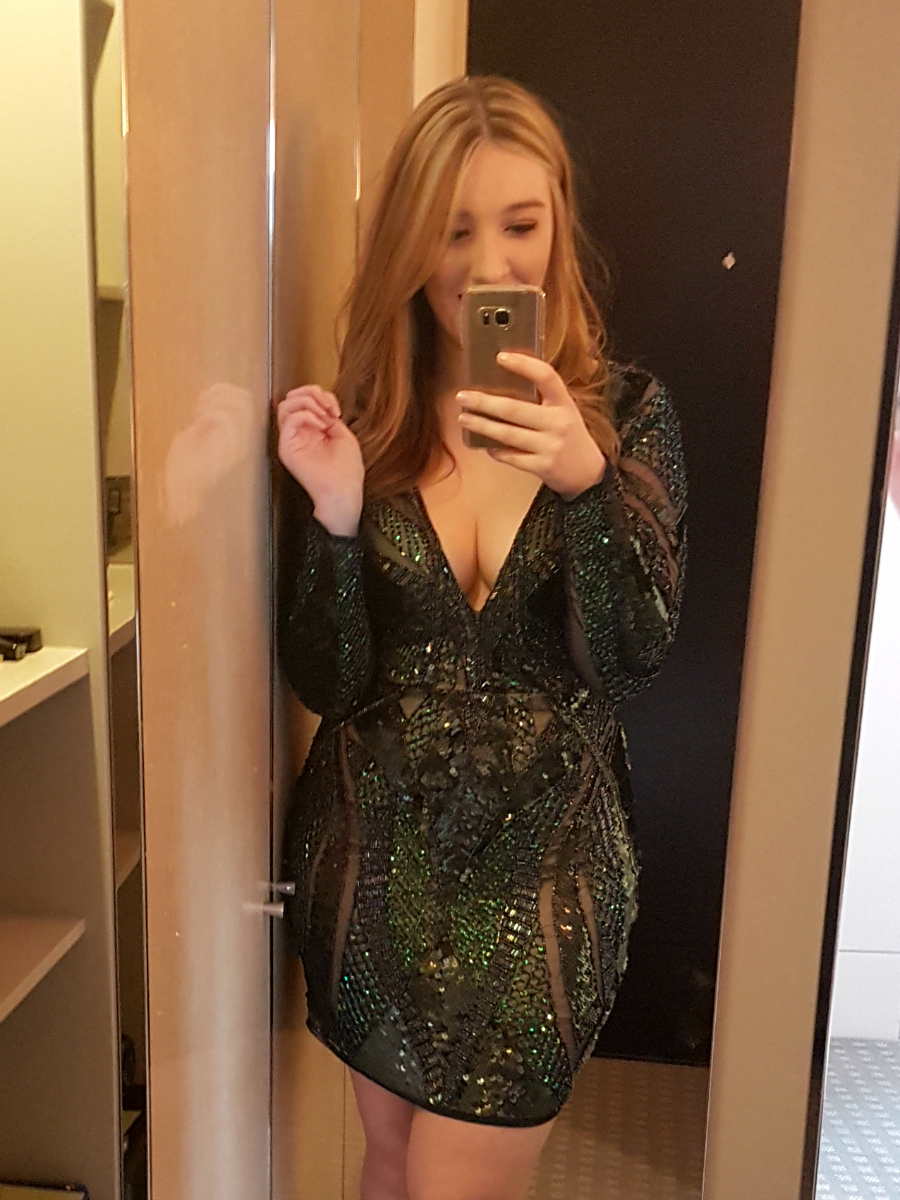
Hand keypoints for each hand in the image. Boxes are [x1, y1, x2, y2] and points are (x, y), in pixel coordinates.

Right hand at [275, 385, 364, 535]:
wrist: (344, 491)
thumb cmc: (347, 470)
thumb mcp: (342, 434)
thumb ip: (329, 416)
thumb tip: (320, 405)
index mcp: (311, 430)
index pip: (305, 399)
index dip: (321, 395)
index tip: (336, 410)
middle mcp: (298, 433)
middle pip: (291, 398)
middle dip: (312, 393)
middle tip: (328, 407)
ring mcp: (291, 440)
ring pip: (285, 405)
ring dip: (307, 402)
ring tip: (323, 415)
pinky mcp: (286, 448)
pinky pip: (288, 419)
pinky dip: (306, 415)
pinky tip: (320, 426)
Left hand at [457, 352, 606, 498]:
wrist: (587, 472)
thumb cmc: (568, 435)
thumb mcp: (564, 411)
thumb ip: (542, 399)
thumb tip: (500, 385)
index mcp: (564, 403)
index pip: (546, 377)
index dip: (524, 365)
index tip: (500, 357)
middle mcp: (558, 423)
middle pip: (515, 409)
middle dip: (484, 403)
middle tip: (462, 396)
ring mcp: (550, 446)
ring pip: (508, 434)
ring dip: (482, 426)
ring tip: (464, 418)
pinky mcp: (543, 467)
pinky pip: (512, 457)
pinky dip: (496, 451)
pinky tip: (483, 445)